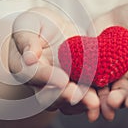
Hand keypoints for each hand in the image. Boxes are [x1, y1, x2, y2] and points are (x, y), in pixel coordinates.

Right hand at [9, 7, 99, 121]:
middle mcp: (40, 82)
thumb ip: (26, 40)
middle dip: (64, 97)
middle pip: (48, 97)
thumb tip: (29, 58)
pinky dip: (92, 99)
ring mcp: (57, 86)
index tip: (62, 80)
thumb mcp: (26, 24)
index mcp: (24, 67)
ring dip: (80, 103)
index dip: (47, 78)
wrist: (50, 29)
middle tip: (78, 96)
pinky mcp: (75, 83)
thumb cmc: (34, 25)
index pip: (33, 75)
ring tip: (94, 102)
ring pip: (66, 102)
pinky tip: (103, 97)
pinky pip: (82, 97)